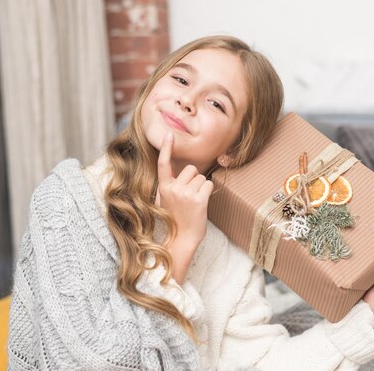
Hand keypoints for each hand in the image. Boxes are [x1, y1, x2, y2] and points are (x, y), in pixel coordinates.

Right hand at [156, 132, 213, 281]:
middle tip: (189, 198)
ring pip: (201, 177)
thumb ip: (171, 185)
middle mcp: (173, 188)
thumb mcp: (166, 200)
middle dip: (194, 180)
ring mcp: (185, 194)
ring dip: (202, 188)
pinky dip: (208, 192)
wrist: (182, 239)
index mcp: (163, 188)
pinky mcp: (198, 199)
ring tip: (194, 203)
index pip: (163, 164)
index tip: (169, 134)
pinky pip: (209, 184)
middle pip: (191, 169)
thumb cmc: (176, 219)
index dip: (167, 148)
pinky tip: (201, 204)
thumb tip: (180, 171)